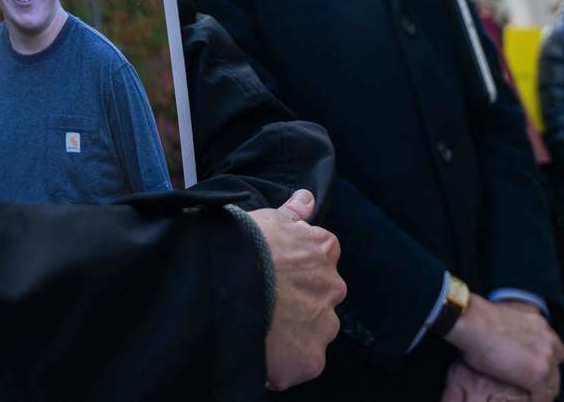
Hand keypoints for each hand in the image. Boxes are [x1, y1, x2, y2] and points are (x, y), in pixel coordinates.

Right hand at [249, 189, 345, 390]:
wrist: (231, 279)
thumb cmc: (245, 245)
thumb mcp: (270, 219)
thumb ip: (294, 213)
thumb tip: (307, 198)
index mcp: (324, 250)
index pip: (318, 266)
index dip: (292, 275)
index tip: (272, 281)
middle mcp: (333, 287)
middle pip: (318, 301)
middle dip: (297, 306)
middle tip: (265, 307)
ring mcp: (324, 324)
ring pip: (313, 334)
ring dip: (293, 335)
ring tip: (260, 330)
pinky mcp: (311, 359)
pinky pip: (300, 365)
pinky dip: (283, 365)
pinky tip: (260, 352)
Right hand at [446, 295, 562, 396]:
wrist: (473, 323)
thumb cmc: (476, 322)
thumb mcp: (504, 321)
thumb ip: (515, 333)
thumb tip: (508, 343)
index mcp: (540, 324)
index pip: (553, 351)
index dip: (544, 364)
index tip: (532, 373)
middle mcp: (547, 339)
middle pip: (555, 370)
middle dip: (545, 381)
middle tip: (531, 390)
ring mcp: (545, 357)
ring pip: (552, 386)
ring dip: (540, 393)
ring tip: (528, 399)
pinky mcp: (539, 374)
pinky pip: (543, 398)